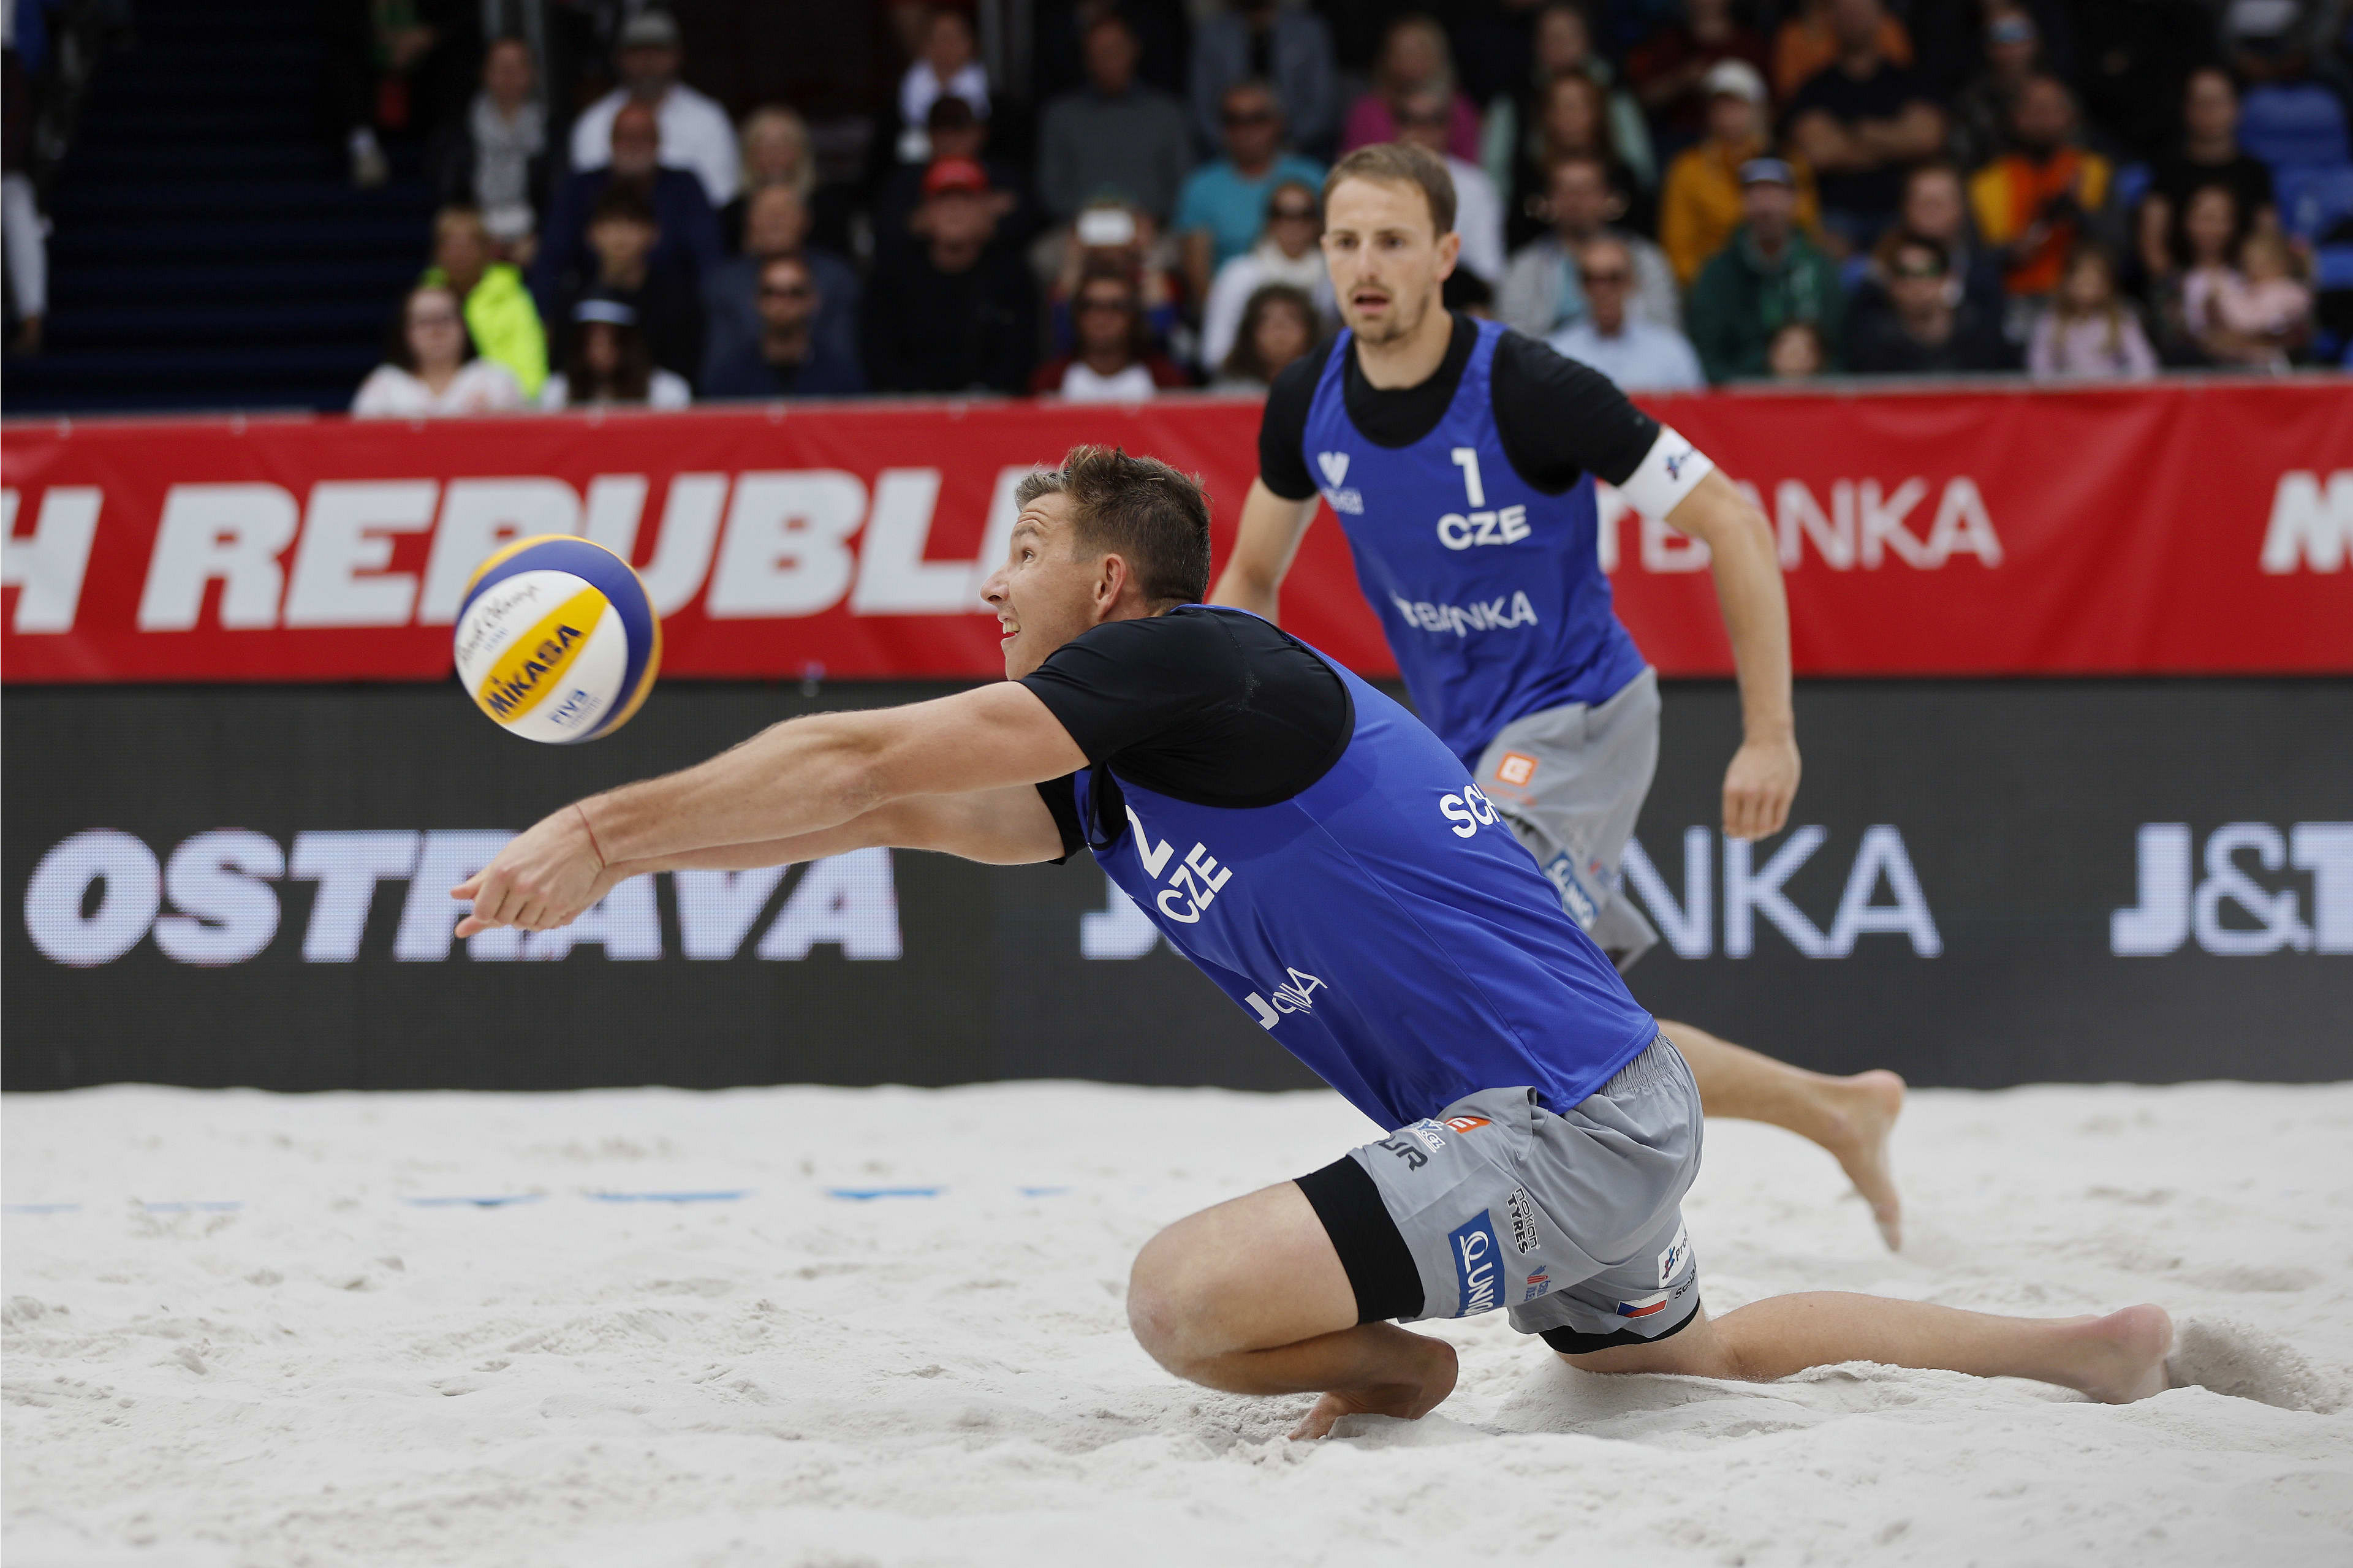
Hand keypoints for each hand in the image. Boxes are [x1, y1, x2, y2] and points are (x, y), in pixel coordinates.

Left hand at [453, 805, 605, 935]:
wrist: (584, 837)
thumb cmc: (540, 845)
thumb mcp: (507, 857)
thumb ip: (480, 880)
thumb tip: (454, 895)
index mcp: (502, 872)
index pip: (483, 911)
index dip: (486, 914)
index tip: (493, 907)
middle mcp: (520, 885)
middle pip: (503, 920)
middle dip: (507, 914)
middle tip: (518, 897)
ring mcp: (541, 896)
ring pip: (524, 924)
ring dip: (526, 917)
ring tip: (535, 897)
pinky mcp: (561, 904)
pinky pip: (544, 925)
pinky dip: (544, 919)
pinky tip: (548, 903)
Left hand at [1722, 735, 1799, 841]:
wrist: (1768, 738)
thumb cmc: (1748, 762)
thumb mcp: (1733, 778)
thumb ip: (1732, 802)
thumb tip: (1731, 829)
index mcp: (1732, 789)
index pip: (1731, 823)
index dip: (1733, 833)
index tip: (1735, 833)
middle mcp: (1749, 792)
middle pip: (1748, 828)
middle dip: (1747, 836)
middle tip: (1749, 836)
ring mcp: (1769, 793)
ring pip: (1764, 827)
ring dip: (1761, 834)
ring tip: (1759, 833)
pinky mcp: (1785, 793)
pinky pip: (1779, 820)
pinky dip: (1773, 828)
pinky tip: (1770, 826)